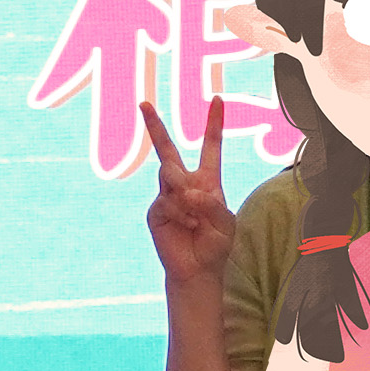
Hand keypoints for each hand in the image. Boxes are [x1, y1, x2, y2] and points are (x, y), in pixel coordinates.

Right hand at [139, 103, 237, 288]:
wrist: (198, 269)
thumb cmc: (215, 244)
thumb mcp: (225, 221)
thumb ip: (211, 202)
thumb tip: (186, 190)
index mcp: (207, 181)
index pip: (211, 147)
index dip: (213, 124)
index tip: (218, 100)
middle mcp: (184, 184)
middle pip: (167, 150)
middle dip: (155, 126)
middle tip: (144, 104)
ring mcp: (167, 196)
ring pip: (169, 174)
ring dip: (185, 192)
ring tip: (195, 215)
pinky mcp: (155, 211)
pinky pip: (167, 201)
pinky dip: (181, 213)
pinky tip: (189, 225)